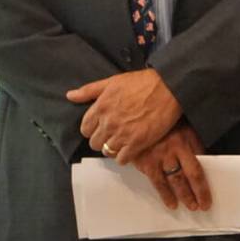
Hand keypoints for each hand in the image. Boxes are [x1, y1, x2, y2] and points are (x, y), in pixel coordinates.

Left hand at [67, 68, 182, 163]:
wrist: (170, 88)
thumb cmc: (143, 82)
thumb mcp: (113, 81)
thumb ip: (90, 90)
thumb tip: (69, 95)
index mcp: (100, 107)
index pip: (85, 128)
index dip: (94, 128)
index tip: (103, 126)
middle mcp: (108, 123)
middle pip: (95, 142)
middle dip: (103, 138)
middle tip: (115, 133)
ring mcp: (122, 134)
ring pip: (107, 151)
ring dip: (114, 147)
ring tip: (124, 140)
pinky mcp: (137, 143)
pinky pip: (122, 159)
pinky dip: (125, 156)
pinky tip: (132, 147)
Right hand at [132, 123, 210, 211]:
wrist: (137, 116)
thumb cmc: (164, 123)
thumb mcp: (183, 126)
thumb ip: (193, 142)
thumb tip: (205, 159)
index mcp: (185, 139)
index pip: (199, 163)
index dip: (205, 179)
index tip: (210, 190)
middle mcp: (173, 149)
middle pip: (189, 175)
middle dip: (198, 192)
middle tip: (203, 204)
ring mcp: (159, 156)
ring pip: (174, 181)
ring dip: (183, 196)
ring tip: (191, 206)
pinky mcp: (145, 162)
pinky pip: (156, 182)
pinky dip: (164, 194)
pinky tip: (170, 203)